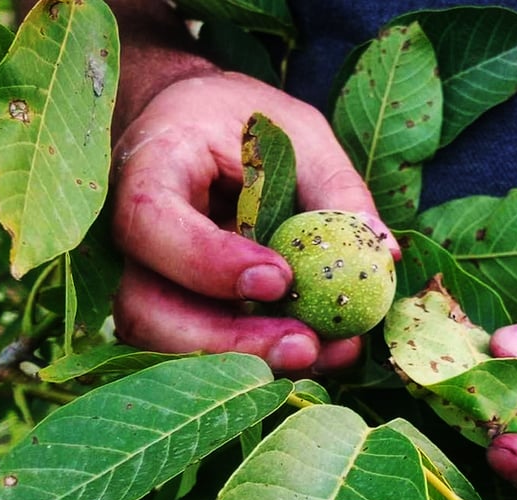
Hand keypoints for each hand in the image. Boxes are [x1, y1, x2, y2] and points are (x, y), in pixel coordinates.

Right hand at [111, 71, 396, 372]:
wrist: (194, 127)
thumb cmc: (244, 123)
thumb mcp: (298, 132)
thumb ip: (335, 187)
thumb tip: (384, 254)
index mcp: (149, 167)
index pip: (150, 223)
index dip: (207, 261)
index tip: (278, 278)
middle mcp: (132, 236)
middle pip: (146, 307)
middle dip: (227, 340)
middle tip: (304, 345)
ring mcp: (145, 279)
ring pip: (167, 342)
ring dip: (245, 360)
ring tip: (321, 353)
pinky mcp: (173, 309)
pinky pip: (199, 348)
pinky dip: (256, 357)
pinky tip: (317, 352)